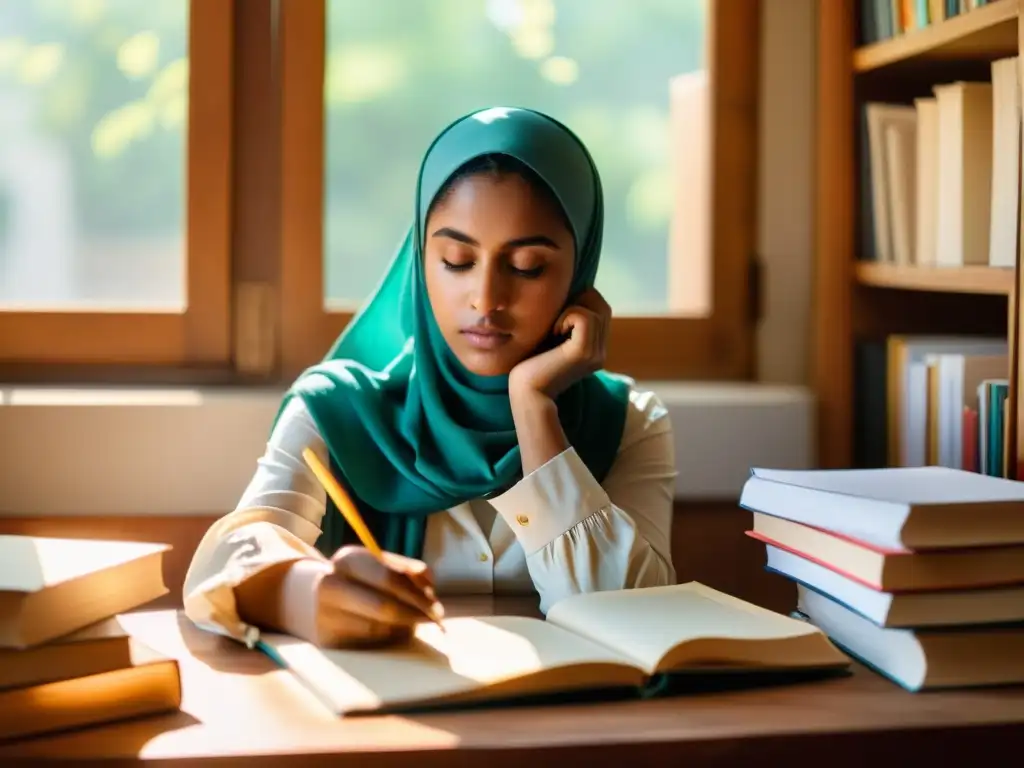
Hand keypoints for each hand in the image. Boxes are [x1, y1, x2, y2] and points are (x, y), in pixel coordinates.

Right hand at [279, 546, 442, 648]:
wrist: (315, 600)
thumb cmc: (362, 580)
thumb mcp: (381, 566)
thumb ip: (408, 570)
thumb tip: (427, 581)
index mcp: (348, 559)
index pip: (391, 578)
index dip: (418, 595)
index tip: (437, 607)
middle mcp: (332, 584)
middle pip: (384, 607)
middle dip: (414, 616)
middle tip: (434, 621)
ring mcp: (325, 614)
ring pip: (379, 628)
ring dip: (403, 628)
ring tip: (411, 623)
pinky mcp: (327, 640)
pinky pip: (369, 642)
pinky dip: (387, 639)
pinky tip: (392, 632)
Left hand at [508, 288, 610, 399]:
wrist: (526, 393)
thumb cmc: (531, 364)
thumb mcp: (552, 337)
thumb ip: (565, 321)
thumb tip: (570, 293)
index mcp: (595, 348)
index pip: (602, 310)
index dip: (582, 301)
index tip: (559, 313)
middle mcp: (601, 352)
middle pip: (603, 307)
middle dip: (579, 302)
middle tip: (557, 318)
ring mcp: (596, 353)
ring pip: (596, 311)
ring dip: (571, 310)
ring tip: (555, 328)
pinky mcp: (584, 353)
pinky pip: (584, 317)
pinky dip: (567, 316)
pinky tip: (554, 332)